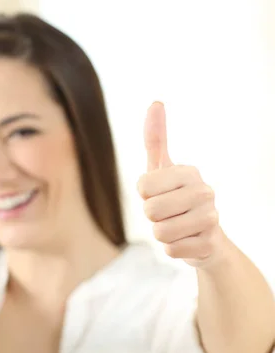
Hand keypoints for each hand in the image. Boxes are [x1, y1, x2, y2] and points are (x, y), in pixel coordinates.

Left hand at [137, 102, 224, 266]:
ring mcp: (211, 219)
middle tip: (168, 214)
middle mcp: (205, 191)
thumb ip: (155, 139)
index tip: (159, 194)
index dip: (144, 195)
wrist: (206, 238)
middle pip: (150, 211)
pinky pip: (171, 250)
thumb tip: (155, 102)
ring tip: (177, 228)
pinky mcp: (209, 245)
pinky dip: (173, 250)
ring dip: (162, 234)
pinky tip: (187, 242)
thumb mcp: (162, 170)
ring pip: (159, 233)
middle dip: (152, 217)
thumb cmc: (176, 199)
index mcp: (188, 172)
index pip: (142, 186)